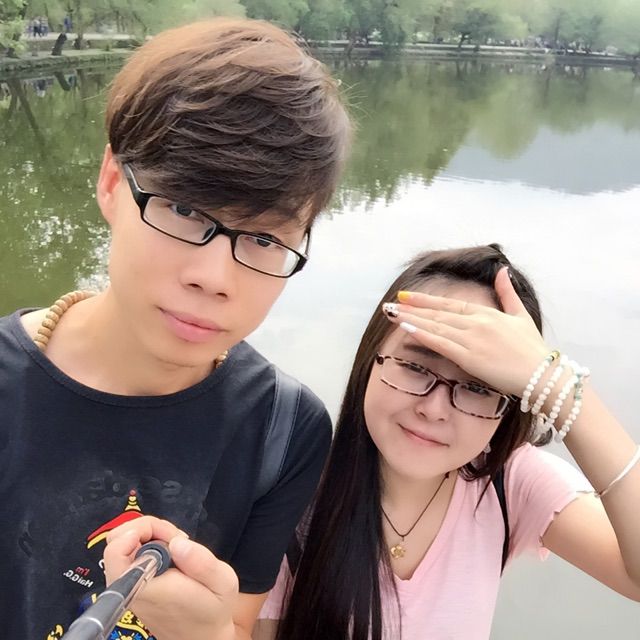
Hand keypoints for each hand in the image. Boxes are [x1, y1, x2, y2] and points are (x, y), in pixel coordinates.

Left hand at [104, 515, 237, 639]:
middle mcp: (130, 586)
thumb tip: (175, 542)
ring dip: (150, 534)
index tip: (173, 537)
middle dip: (147, 528)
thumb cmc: (213, 610)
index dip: (141, 530)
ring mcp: (129, 586)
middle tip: (175, 537)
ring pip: (123, 544)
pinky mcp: (133, 585)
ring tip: (178, 544)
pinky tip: (172, 552)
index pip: (117, 550)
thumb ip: (202, 562)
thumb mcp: (223, 583)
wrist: (203, 636)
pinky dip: (149, 544)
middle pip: (116, 541)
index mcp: (147, 586)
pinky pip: (130, 554)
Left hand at [385, 267, 550, 395]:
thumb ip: (508, 294)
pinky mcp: (470, 357)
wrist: (544, 375)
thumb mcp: (521, 317)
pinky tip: (406, 329)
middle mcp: (477, 323)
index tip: (407, 296)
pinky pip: (441, 343)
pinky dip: (422, 334)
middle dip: (412, 308)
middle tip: (391, 303)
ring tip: (391, 313)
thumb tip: (504, 271)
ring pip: (435, 325)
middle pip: (438, 313)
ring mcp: (472, 338)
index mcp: (488, 314)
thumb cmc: (533, 351)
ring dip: (411, 319)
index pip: (450, 304)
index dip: (427, 300)